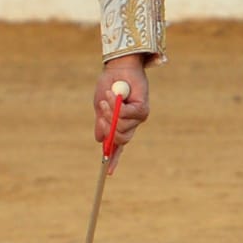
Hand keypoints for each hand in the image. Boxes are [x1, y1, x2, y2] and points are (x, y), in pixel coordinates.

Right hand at [94, 55, 149, 169]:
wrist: (118, 69)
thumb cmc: (108, 86)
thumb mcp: (100, 108)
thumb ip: (101, 124)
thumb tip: (99, 140)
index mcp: (119, 126)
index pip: (118, 148)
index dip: (113, 160)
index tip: (108, 173)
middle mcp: (131, 125)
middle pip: (120, 140)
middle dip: (108, 129)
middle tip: (102, 112)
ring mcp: (138, 118)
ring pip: (122, 128)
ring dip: (110, 113)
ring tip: (108, 98)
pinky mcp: (143, 109)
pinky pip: (128, 116)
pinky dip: (118, 106)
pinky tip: (117, 95)